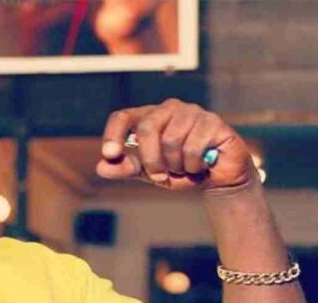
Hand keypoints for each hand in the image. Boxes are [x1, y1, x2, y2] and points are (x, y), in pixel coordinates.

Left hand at [97, 98, 255, 190]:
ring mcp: (193, 112)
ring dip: (176, 165)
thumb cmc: (180, 169)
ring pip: (172, 140)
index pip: (123, 117)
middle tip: (158, 177)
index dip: (113, 133)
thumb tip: (101, 167)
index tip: (109, 154)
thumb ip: (126, 168)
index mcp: (149, 117)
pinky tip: (201, 165)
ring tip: (185, 168)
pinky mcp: (213, 121)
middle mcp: (169, 108)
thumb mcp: (149, 172)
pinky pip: (193, 147)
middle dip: (150, 159)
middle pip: (147, 129)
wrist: (217, 178)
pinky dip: (193, 165)